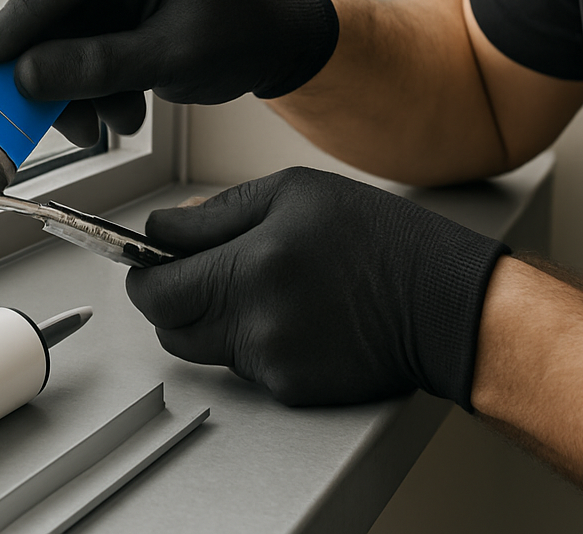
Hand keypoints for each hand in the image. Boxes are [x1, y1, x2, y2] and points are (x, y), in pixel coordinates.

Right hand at [0, 0, 337, 145]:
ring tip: (99, 131)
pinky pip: (92, 48)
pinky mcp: (125, 9)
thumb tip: (25, 77)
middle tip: (37, 113)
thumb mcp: (172, 56)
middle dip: (53, 68)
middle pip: (61, 9)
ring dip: (79, 88)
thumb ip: (98, 66)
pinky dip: (98, 87)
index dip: (20, 17)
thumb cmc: (244, 37)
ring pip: (72, 36)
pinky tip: (122, 116)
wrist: (284, 47)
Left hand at [126, 168, 507, 408]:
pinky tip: (291, 312)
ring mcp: (273, 364)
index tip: (142, 258)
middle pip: (168, 326)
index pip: (153, 289)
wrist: (442, 302)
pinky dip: (251, 339)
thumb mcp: (293, 193)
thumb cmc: (378, 238)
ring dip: (209, 317)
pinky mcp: (292, 389)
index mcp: (250, 267)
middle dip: (169, 297)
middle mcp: (255, 324)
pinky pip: (244, 365)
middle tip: (196, 269)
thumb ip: (218, 212)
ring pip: (203, 347)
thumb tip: (166, 227)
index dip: (139, 272)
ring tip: (258, 284)